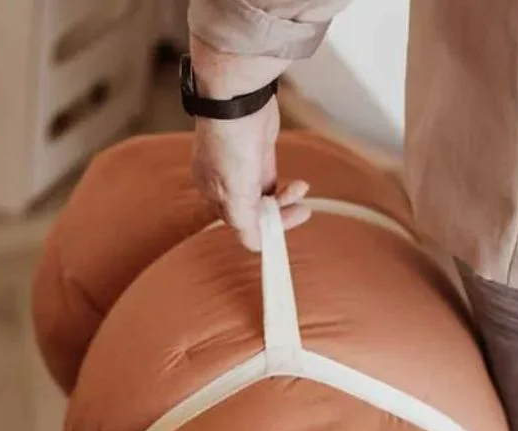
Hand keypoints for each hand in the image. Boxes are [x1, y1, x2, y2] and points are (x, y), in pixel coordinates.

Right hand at [190, 38, 311, 250]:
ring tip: (302, 190)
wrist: (237, 98)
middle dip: (281, 215)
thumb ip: (245, 223)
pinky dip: (287, 188)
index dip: (267, 230)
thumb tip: (256, 246)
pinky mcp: (258, 154)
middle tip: (303, 211)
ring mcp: (242, 169)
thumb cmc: (229, 143)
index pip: (242, 227)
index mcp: (214, 196)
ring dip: (287, 200)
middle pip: (257, 214)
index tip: (287, 227)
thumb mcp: (235, 193)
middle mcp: (225, 185)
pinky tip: (300, 185)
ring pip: (268, 199)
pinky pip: (274, 182)